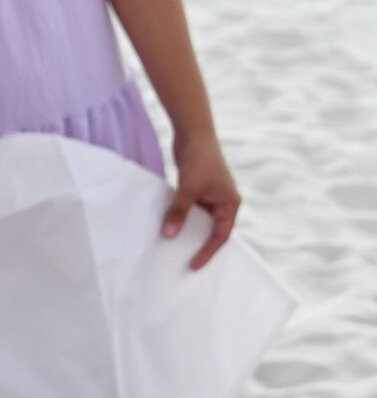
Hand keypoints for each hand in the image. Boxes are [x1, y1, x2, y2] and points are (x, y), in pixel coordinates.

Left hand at [163, 130, 240, 268]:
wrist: (194, 132)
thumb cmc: (198, 160)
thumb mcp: (188, 189)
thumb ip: (179, 212)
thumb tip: (169, 235)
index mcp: (230, 203)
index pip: (221, 235)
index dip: (208, 252)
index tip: (194, 265)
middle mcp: (222, 201)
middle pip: (211, 230)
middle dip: (198, 244)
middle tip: (183, 262)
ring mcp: (209, 195)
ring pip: (198, 220)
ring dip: (187, 230)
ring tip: (173, 249)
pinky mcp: (196, 189)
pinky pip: (189, 209)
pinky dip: (180, 217)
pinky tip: (167, 227)